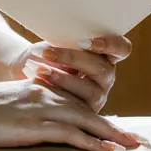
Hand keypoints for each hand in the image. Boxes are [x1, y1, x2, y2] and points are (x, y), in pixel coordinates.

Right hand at [0, 77, 149, 150]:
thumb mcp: (0, 112)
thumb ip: (22, 118)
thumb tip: (32, 134)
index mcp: (36, 91)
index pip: (77, 104)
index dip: (101, 120)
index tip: (121, 132)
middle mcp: (43, 95)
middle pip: (89, 111)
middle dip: (117, 128)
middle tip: (142, 143)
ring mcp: (38, 109)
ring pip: (86, 121)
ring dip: (114, 135)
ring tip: (135, 149)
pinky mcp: (32, 124)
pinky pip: (70, 133)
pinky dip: (93, 142)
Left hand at [15, 34, 131, 112]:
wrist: (28, 72)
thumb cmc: (45, 53)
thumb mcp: (56, 43)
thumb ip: (66, 40)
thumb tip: (63, 37)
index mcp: (105, 54)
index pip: (122, 48)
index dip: (111, 44)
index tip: (86, 42)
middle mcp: (105, 75)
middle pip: (102, 68)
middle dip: (73, 59)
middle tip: (48, 53)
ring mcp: (98, 95)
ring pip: (90, 90)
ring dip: (63, 79)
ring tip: (40, 70)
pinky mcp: (85, 113)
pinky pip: (77, 107)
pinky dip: (56, 93)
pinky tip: (39, 84)